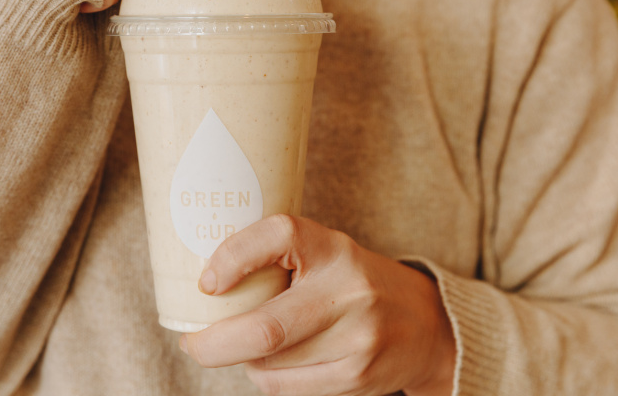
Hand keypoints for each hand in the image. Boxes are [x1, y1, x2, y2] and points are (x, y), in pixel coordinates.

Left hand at [180, 215, 455, 395]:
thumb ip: (275, 259)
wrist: (425, 324)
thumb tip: (205, 288)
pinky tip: (278, 361)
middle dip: (215, 344)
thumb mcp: (323, 252)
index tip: (207, 283)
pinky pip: (287, 388)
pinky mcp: (357, 378)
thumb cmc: (353, 281)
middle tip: (192, 342)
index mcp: (332, 247)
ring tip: (248, 344)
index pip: (278, 235)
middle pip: (265, 329)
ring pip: (270, 366)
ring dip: (244, 360)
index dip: (233, 256)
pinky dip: (268, 377)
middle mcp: (348, 290)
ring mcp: (356, 340)